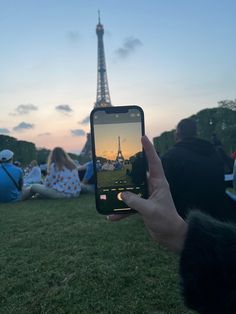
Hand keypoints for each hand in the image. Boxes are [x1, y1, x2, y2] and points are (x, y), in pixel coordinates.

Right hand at [108, 135, 186, 252]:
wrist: (170, 236)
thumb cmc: (166, 221)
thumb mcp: (150, 210)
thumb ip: (135, 202)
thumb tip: (122, 195)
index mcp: (159, 183)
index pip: (154, 162)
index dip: (149, 149)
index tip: (143, 137)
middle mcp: (153, 186)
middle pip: (140, 171)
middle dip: (130, 164)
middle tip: (120, 156)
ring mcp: (147, 195)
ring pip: (132, 187)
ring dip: (122, 189)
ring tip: (110, 186)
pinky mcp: (142, 204)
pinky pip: (129, 203)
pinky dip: (121, 209)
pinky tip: (111, 216)